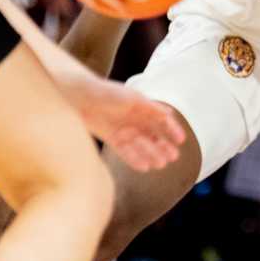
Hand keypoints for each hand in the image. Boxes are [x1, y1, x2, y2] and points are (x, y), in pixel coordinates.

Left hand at [67, 72, 185, 171]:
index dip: (172, 130)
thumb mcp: (131, 98)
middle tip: (172, 157)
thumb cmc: (106, 92)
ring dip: (152, 154)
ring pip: (141, 146)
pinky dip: (135, 159)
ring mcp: (124, 130)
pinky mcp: (112, 139)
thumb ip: (150, 107)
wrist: (78, 97)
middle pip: (153, 136)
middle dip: (163, 146)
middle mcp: (135, 120)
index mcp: (142, 107)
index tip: (181, 140)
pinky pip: (126, 152)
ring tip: (160, 164)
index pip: (162, 120)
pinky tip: (144, 167)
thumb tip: (169, 115)